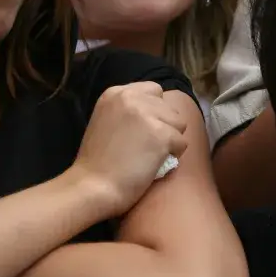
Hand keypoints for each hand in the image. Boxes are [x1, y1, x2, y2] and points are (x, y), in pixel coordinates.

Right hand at [72, 82, 188, 215]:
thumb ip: (127, 110)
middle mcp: (131, 97)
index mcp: (116, 92)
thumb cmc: (97, 161)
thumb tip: (154, 111)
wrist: (93, 186)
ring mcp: (147, 115)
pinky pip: (181, 142)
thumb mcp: (105, 119)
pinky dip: (173, 156)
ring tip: (152, 154)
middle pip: (169, 106)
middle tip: (148, 144)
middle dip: (164, 124)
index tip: (146, 128)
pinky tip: (155, 164)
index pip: (153, 90)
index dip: (154, 110)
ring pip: (179, 122)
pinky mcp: (161, 135)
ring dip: (171, 139)